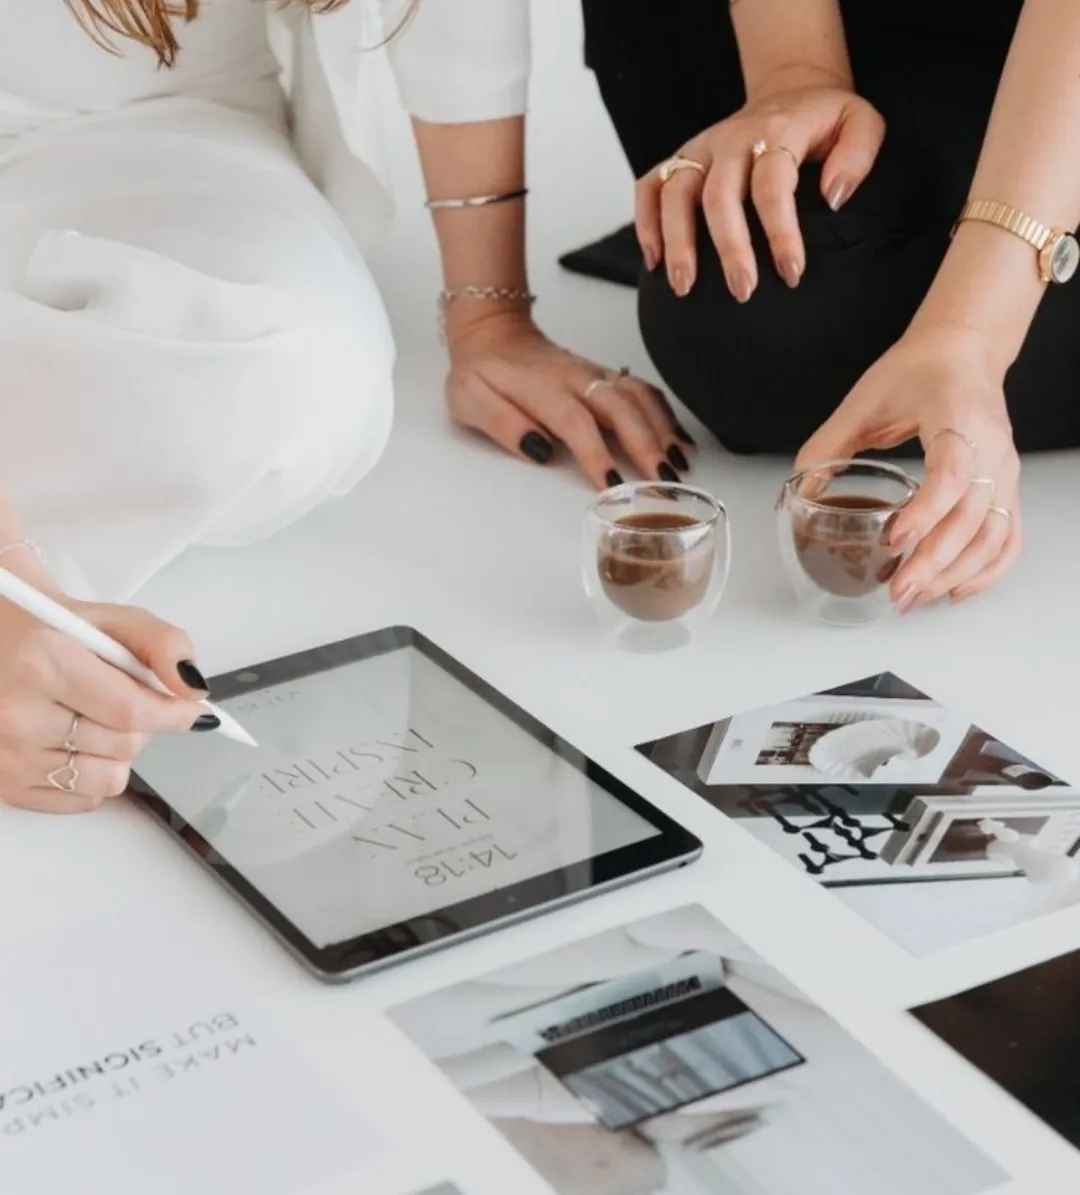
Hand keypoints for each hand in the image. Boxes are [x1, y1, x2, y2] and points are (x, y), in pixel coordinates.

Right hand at [0, 598, 211, 812]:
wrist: (7, 648)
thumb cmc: (62, 636)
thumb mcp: (116, 621)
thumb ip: (165, 644)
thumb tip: (192, 688)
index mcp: (44, 662)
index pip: (131, 711)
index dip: (175, 713)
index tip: (194, 711)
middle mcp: (17, 713)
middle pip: (125, 745)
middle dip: (141, 724)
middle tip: (117, 698)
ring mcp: (9, 754)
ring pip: (110, 779)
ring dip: (119, 752)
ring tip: (93, 718)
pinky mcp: (8, 787)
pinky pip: (86, 800)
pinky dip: (94, 775)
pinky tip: (73, 741)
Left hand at [444, 305, 692, 487]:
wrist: (492, 331)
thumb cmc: (479, 372)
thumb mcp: (470, 400)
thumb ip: (503, 424)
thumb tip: (539, 450)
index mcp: (541, 388)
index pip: (575, 422)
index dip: (596, 453)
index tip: (613, 484)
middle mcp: (576, 378)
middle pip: (621, 407)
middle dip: (647, 445)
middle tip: (663, 482)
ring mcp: (595, 375)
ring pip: (639, 397)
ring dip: (663, 430)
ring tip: (679, 464)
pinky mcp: (605, 376)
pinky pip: (643, 390)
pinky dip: (665, 414)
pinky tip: (679, 440)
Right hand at [635, 77, 884, 298]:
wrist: (791, 90)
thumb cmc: (826, 120)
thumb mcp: (862, 124)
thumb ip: (857, 156)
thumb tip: (834, 198)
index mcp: (777, 130)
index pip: (772, 184)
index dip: (780, 231)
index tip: (792, 273)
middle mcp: (732, 138)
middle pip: (718, 195)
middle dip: (728, 248)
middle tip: (742, 291)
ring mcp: (700, 149)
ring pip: (675, 192)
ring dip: (676, 241)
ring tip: (684, 287)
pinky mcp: (681, 159)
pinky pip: (649, 186)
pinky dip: (645, 222)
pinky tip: (654, 261)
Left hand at [796, 324, 1021, 609]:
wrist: (963, 351)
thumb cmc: (917, 371)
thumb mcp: (862, 401)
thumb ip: (827, 445)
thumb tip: (797, 489)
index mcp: (956, 417)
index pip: (952, 472)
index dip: (926, 510)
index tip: (895, 540)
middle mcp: (990, 446)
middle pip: (973, 515)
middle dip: (934, 561)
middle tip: (898, 591)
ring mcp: (1004, 468)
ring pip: (993, 533)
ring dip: (956, 573)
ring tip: (914, 599)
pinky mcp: (1006, 484)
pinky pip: (1008, 535)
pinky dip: (987, 569)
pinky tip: (954, 591)